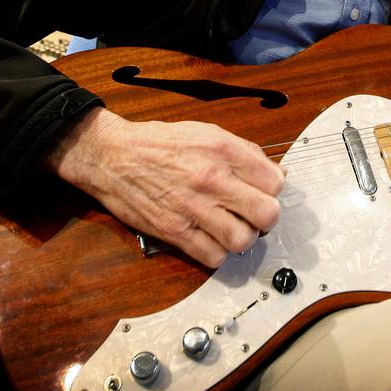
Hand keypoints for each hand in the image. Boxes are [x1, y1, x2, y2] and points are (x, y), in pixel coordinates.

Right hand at [47, 107, 285, 267]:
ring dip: (243, 237)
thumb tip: (277, 173)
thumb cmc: (160, 144)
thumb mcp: (207, 133)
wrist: (112, 156)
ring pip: (243, 240)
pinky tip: (212, 238)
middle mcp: (211, 179)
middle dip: (266, 216)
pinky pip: (213, 257)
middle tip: (254, 213)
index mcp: (223, 150)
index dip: (273, 189)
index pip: (275, 182)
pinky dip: (218, 253)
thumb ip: (244, 153)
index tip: (263, 190)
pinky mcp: (174, 231)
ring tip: (233, 227)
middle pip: (267, 214)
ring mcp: (192, 207)